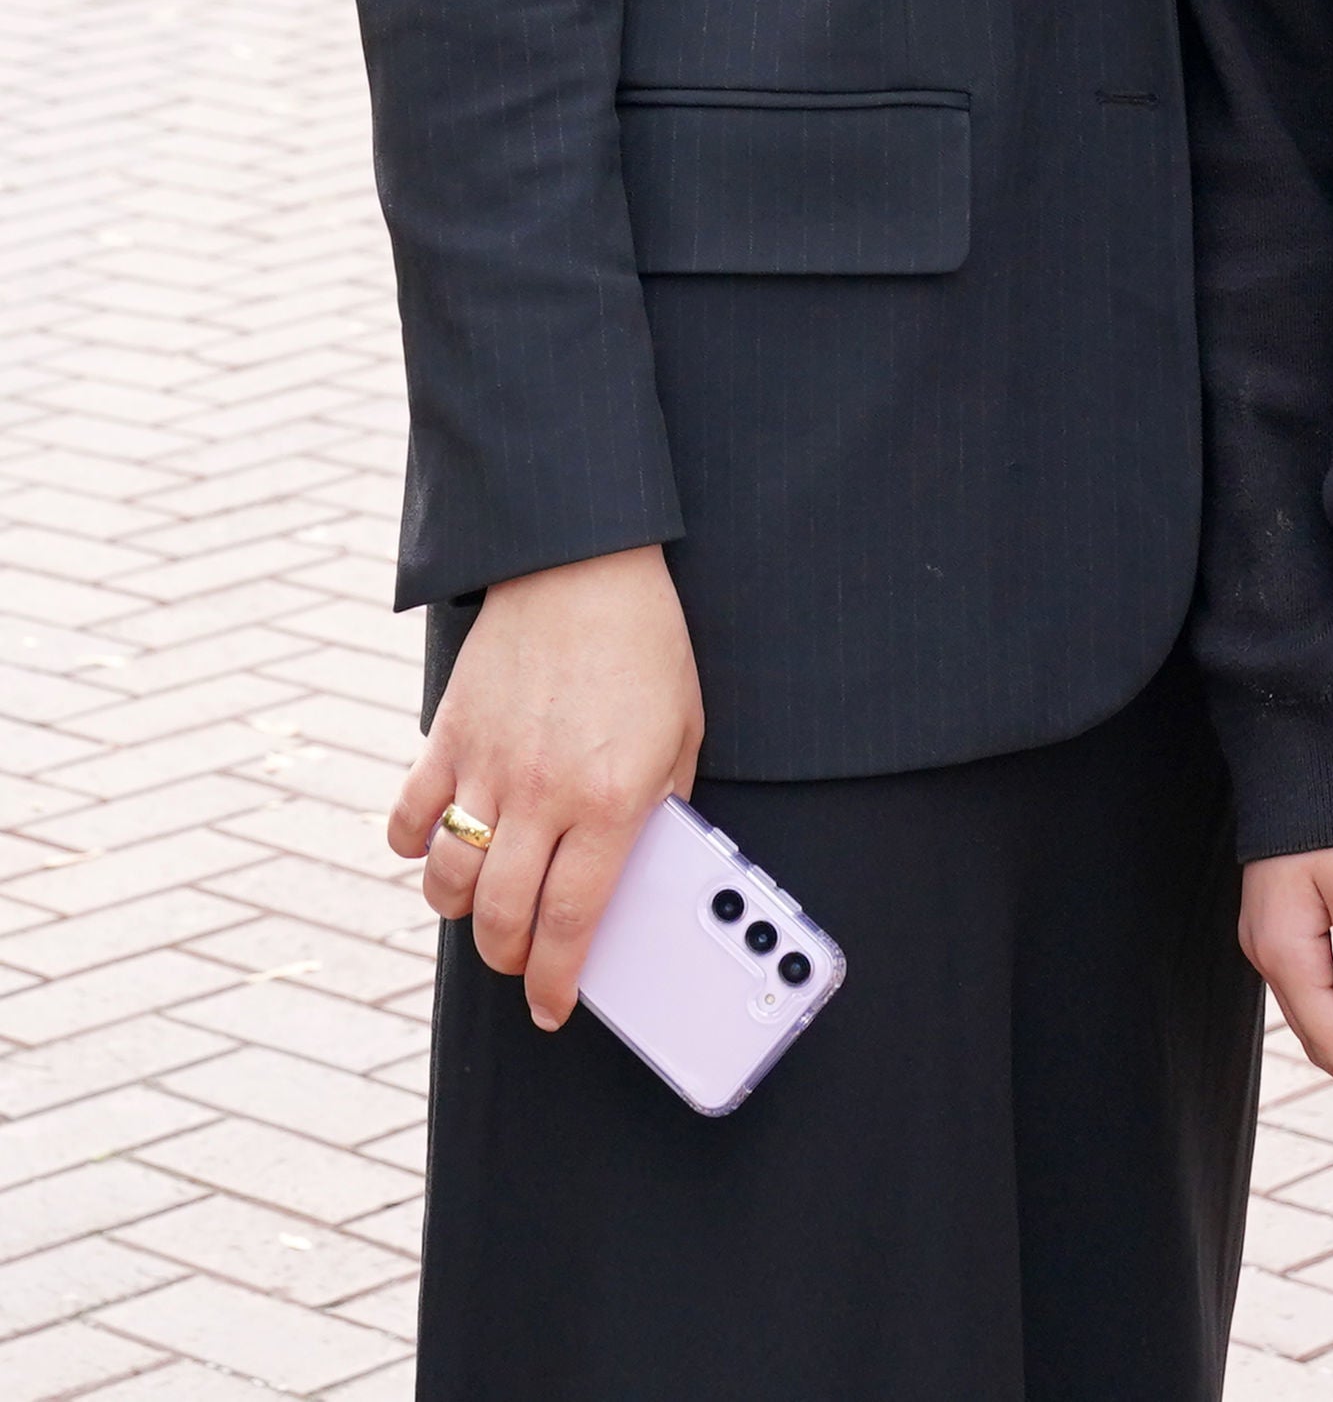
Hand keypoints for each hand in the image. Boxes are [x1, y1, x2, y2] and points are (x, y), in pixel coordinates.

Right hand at [389, 545, 703, 1029]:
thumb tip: (642, 867)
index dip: (557, 983)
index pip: (572, 924)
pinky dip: (412, 845)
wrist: (584, 563)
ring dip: (458, 909)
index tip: (552, 1010)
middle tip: (520, 958)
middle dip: (508, 958)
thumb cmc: (644, 643)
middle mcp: (543, 796)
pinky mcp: (447, 736)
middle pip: (502, 919)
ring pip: (447, 881)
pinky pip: (408, 816)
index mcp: (610, 802)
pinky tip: (433, 844)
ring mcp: (488, 767)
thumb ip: (664, 805)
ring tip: (480, 903)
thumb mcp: (684, 730)